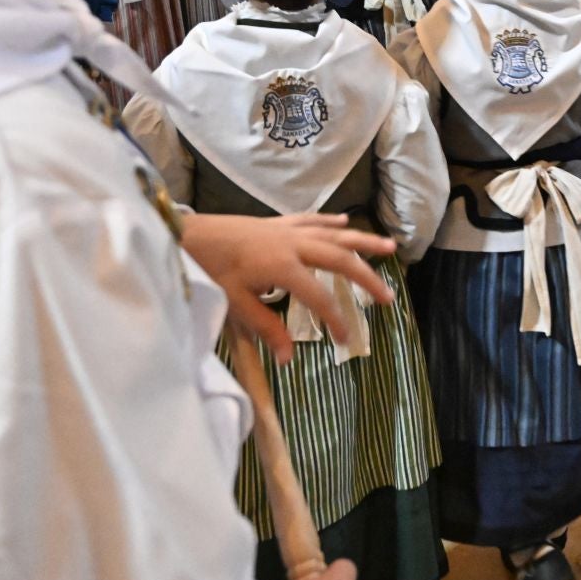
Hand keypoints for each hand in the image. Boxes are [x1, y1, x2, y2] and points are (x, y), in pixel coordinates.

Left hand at [181, 213, 394, 363]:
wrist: (190, 234)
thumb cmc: (210, 269)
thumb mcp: (235, 303)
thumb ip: (266, 328)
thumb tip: (288, 359)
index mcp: (283, 267)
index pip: (319, 296)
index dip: (336, 319)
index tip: (346, 339)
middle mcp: (294, 245)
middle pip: (340, 259)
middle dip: (367, 278)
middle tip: (387, 297)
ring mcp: (288, 230)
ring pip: (335, 234)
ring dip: (364, 241)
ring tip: (390, 247)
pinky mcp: (278, 222)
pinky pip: (313, 220)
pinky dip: (331, 222)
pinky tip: (345, 222)